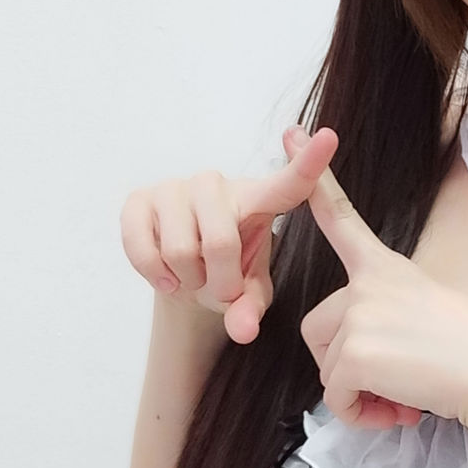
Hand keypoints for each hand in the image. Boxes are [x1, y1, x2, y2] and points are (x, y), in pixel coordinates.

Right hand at [119, 126, 339, 343]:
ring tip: (194, 277)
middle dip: (219, 283)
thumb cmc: (227, 271)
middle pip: (220, 243)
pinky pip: (143, 250)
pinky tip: (167, 277)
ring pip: (180, 250)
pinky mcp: (138, 200)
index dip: (310, 162)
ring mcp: (175, 187)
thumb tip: (242, 330)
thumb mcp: (249, 292)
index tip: (329, 136)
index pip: (289, 183)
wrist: (182, 268)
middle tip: (220, 289)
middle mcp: (216, 183)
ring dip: (187, 280)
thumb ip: (251, 309)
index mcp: (258, 199)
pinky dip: (155, 275)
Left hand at [295, 132, 467, 432]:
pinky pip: (336, 396)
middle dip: (345, 366)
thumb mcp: (430, 319)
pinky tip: (399, 409)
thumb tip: (369, 367)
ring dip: (359, 395)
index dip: (317, 186)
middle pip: (319, 331)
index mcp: (388, 269)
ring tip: (405, 397)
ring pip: (328, 369)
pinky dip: (360, 414)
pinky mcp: (353, 350)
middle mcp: (367, 283)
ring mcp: (359, 313)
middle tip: (394, 385)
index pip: (343, 222)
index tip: (293, 134)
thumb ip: (389, 326)